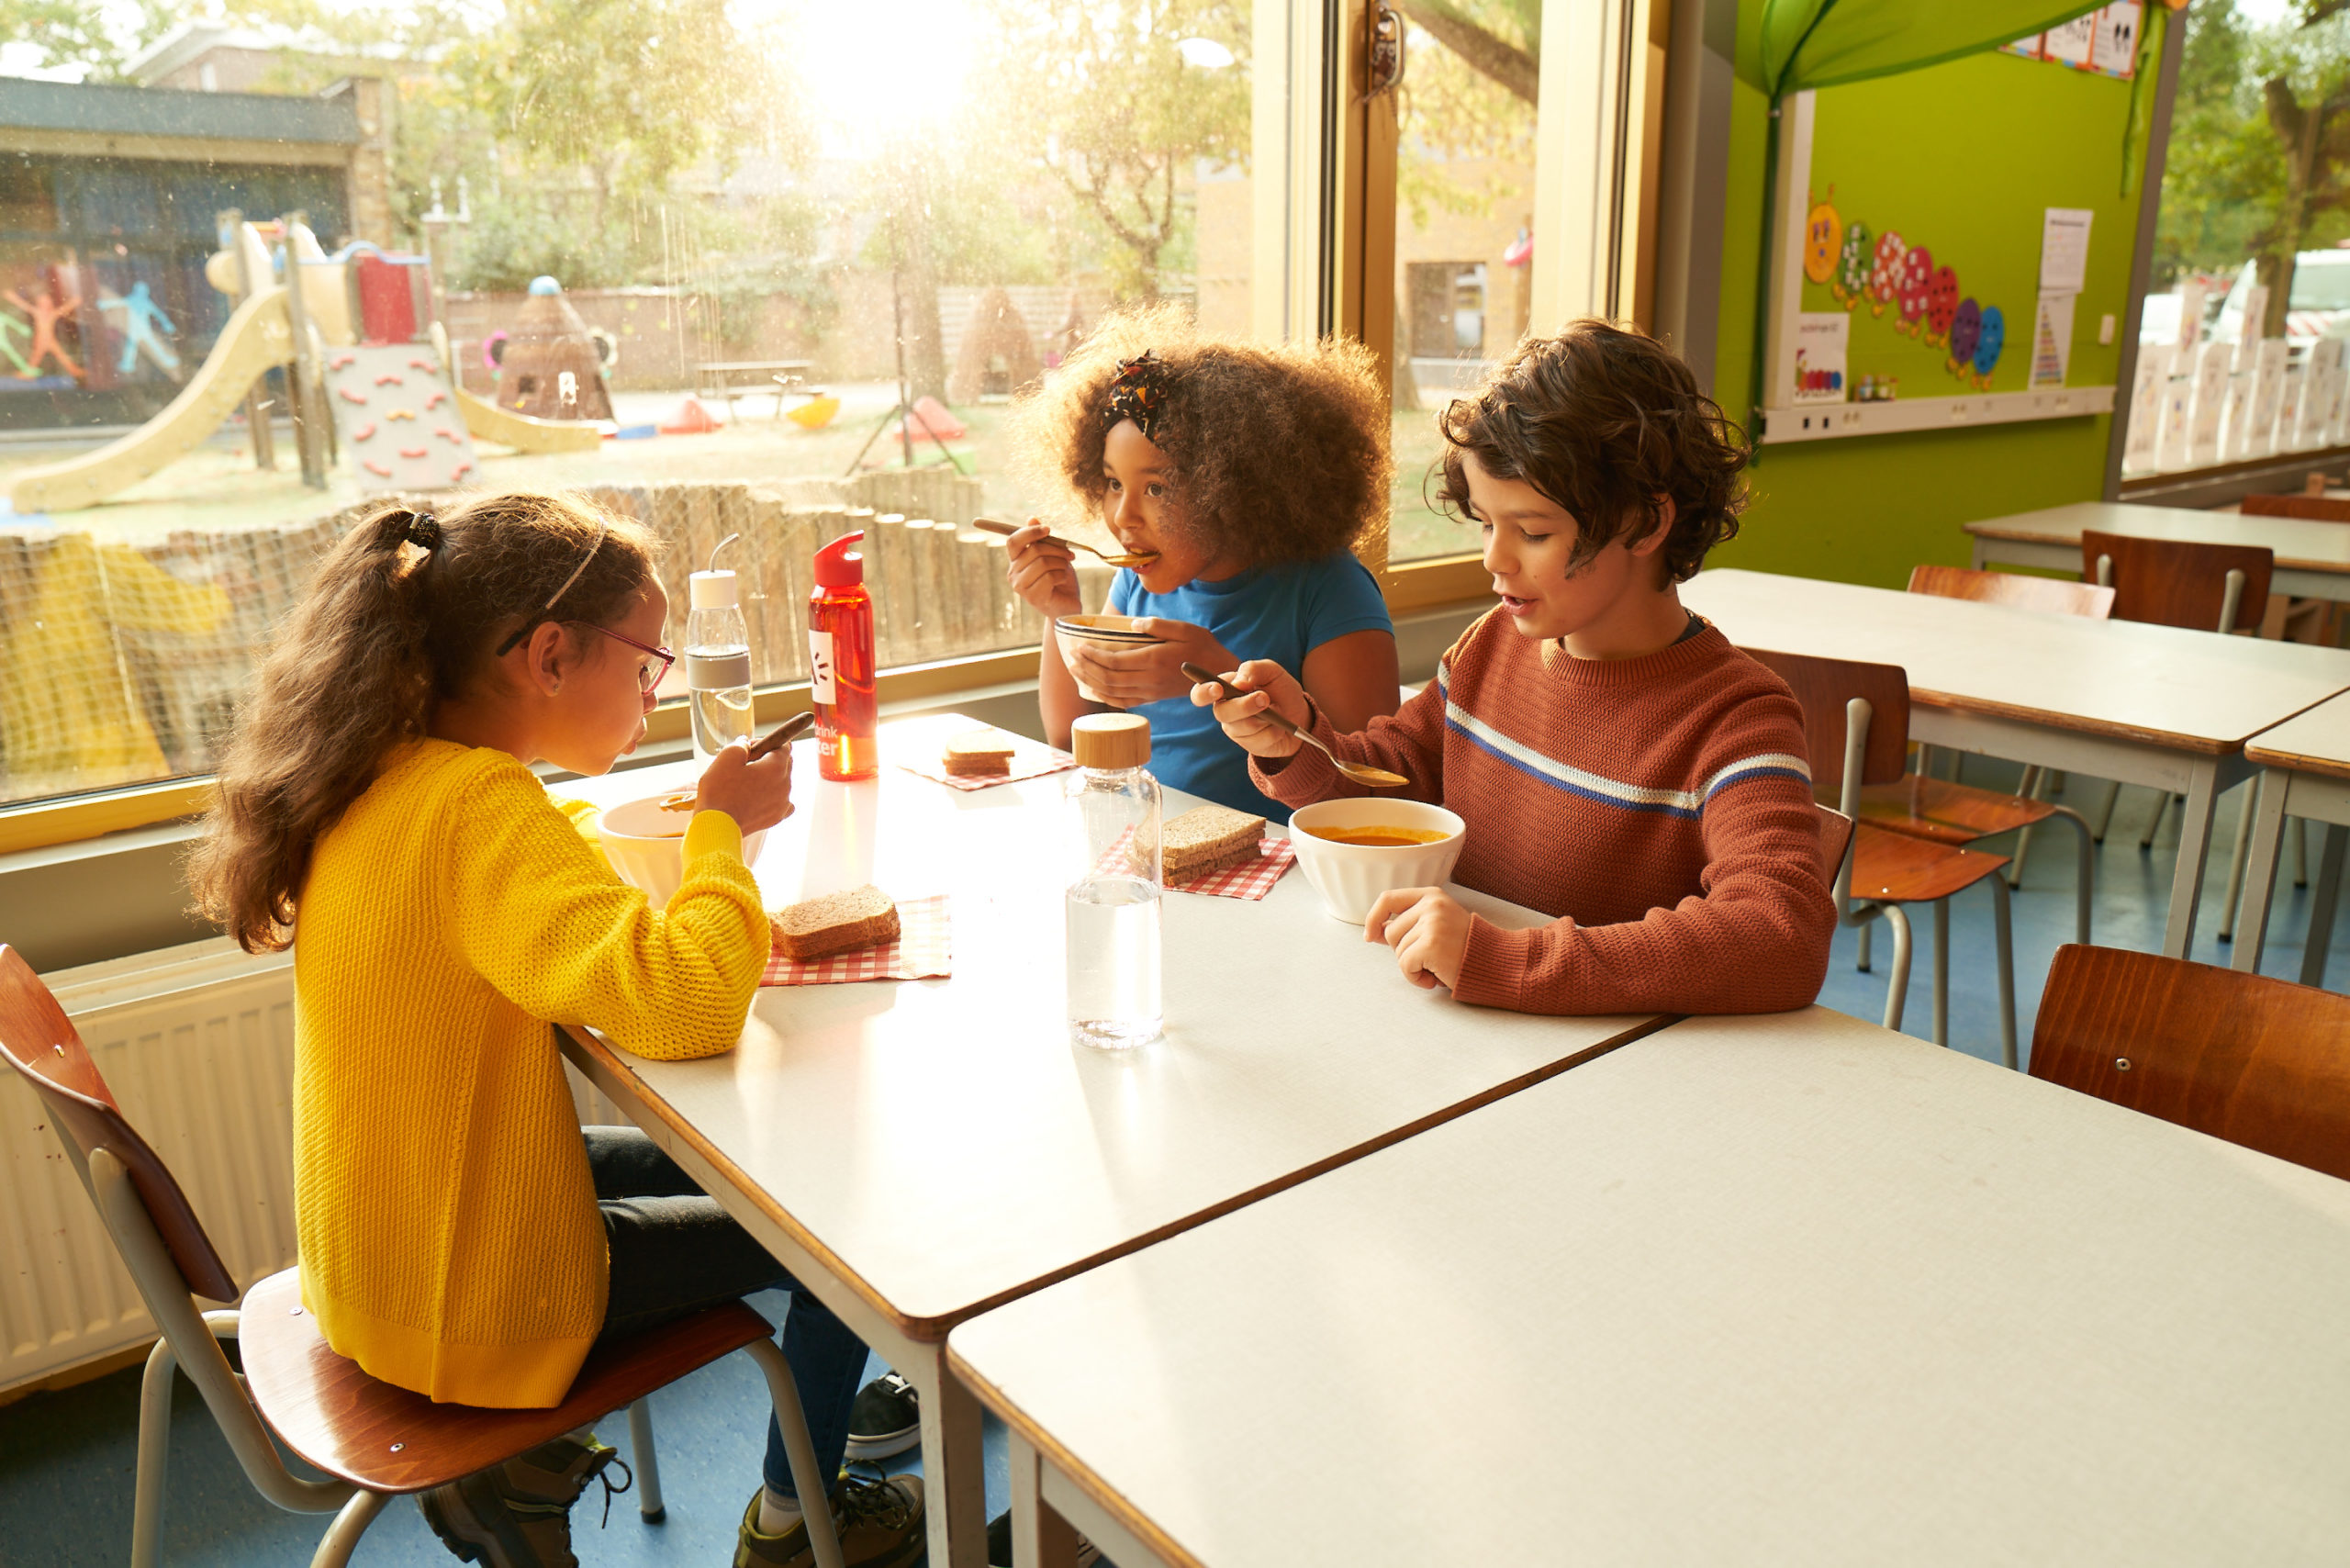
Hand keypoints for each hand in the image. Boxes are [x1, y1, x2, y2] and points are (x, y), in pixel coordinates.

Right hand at [691, 738, 792, 834]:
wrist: (717, 826)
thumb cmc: (720, 791)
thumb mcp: (726, 757)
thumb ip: (741, 744)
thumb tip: (747, 743)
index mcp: (777, 767)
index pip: (784, 746)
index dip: (766, 743)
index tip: (750, 749)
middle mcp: (786, 785)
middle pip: (785, 764)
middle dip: (768, 760)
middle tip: (746, 765)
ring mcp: (783, 803)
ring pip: (782, 782)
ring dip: (769, 779)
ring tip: (746, 783)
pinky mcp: (777, 817)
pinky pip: (782, 801)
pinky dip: (773, 797)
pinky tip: (759, 797)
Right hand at [1005, 519, 1082, 619]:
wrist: (1067, 605)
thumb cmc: (1059, 579)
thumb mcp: (1052, 555)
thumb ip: (1041, 539)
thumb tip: (1031, 518)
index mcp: (1015, 560)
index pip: (1013, 540)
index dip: (1030, 532)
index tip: (1048, 529)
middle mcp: (1013, 573)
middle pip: (1034, 550)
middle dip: (1057, 549)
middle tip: (1070, 554)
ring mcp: (1021, 587)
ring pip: (1043, 563)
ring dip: (1061, 563)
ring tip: (1065, 569)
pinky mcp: (1033, 597)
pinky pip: (1049, 577)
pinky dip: (1062, 575)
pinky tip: (1062, 581)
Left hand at [1062, 618, 1235, 708]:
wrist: (1218, 673)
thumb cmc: (1202, 646)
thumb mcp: (1184, 628)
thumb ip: (1157, 625)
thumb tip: (1133, 625)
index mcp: (1153, 660)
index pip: (1114, 661)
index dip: (1093, 656)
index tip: (1079, 647)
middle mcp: (1149, 679)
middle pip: (1108, 678)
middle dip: (1086, 668)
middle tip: (1072, 658)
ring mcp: (1150, 691)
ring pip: (1112, 692)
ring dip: (1091, 682)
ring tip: (1076, 671)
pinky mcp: (1153, 697)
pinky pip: (1124, 701)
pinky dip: (1106, 697)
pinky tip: (1095, 689)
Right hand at [1187, 658, 1311, 759]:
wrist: (1299, 714)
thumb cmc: (1280, 689)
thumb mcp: (1271, 671)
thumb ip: (1252, 669)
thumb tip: (1239, 683)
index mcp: (1224, 688)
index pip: (1200, 693)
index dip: (1203, 692)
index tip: (1218, 688)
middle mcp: (1225, 710)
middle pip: (1222, 712)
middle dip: (1244, 706)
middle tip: (1264, 698)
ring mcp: (1236, 729)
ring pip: (1242, 727)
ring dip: (1264, 718)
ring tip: (1278, 711)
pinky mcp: (1249, 744)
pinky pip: (1258, 740)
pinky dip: (1274, 731)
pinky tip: (1279, 727)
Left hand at [1364, 888, 1470, 990]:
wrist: (1495, 963)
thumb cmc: (1465, 948)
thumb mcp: (1436, 924)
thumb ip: (1408, 924)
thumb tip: (1374, 931)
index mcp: (1431, 895)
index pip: (1388, 899)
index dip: (1373, 918)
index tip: (1371, 936)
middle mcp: (1431, 905)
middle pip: (1391, 932)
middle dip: (1403, 951)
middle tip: (1429, 957)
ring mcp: (1432, 923)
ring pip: (1398, 952)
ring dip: (1413, 967)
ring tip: (1437, 966)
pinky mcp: (1432, 945)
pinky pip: (1405, 966)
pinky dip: (1416, 978)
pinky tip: (1435, 977)